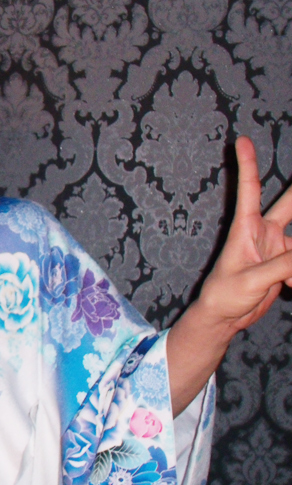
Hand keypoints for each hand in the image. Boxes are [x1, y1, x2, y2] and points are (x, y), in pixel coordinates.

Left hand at [168, 136, 291, 414]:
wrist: (224, 318)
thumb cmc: (223, 295)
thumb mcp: (251, 281)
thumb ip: (282, 266)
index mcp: (246, 228)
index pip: (249, 190)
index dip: (247, 165)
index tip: (241, 140)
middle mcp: (264, 232)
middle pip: (291, 203)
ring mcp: (277, 247)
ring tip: (287, 279)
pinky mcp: (286, 264)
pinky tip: (289, 290)